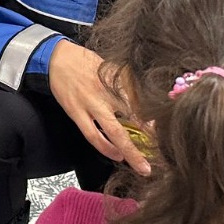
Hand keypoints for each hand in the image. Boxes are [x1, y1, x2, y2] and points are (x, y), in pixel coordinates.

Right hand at [48, 40, 150, 175]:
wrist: (55, 57)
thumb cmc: (84, 60)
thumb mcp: (110, 66)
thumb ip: (126, 82)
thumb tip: (145, 100)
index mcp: (117, 79)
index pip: (143, 101)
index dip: (156, 117)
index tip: (168, 129)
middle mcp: (106, 92)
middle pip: (134, 118)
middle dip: (149, 138)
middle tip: (163, 154)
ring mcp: (90, 104)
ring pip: (114, 132)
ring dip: (129, 151)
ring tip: (141, 166)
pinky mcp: (76, 112)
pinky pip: (92, 134)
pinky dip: (105, 147)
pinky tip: (116, 155)